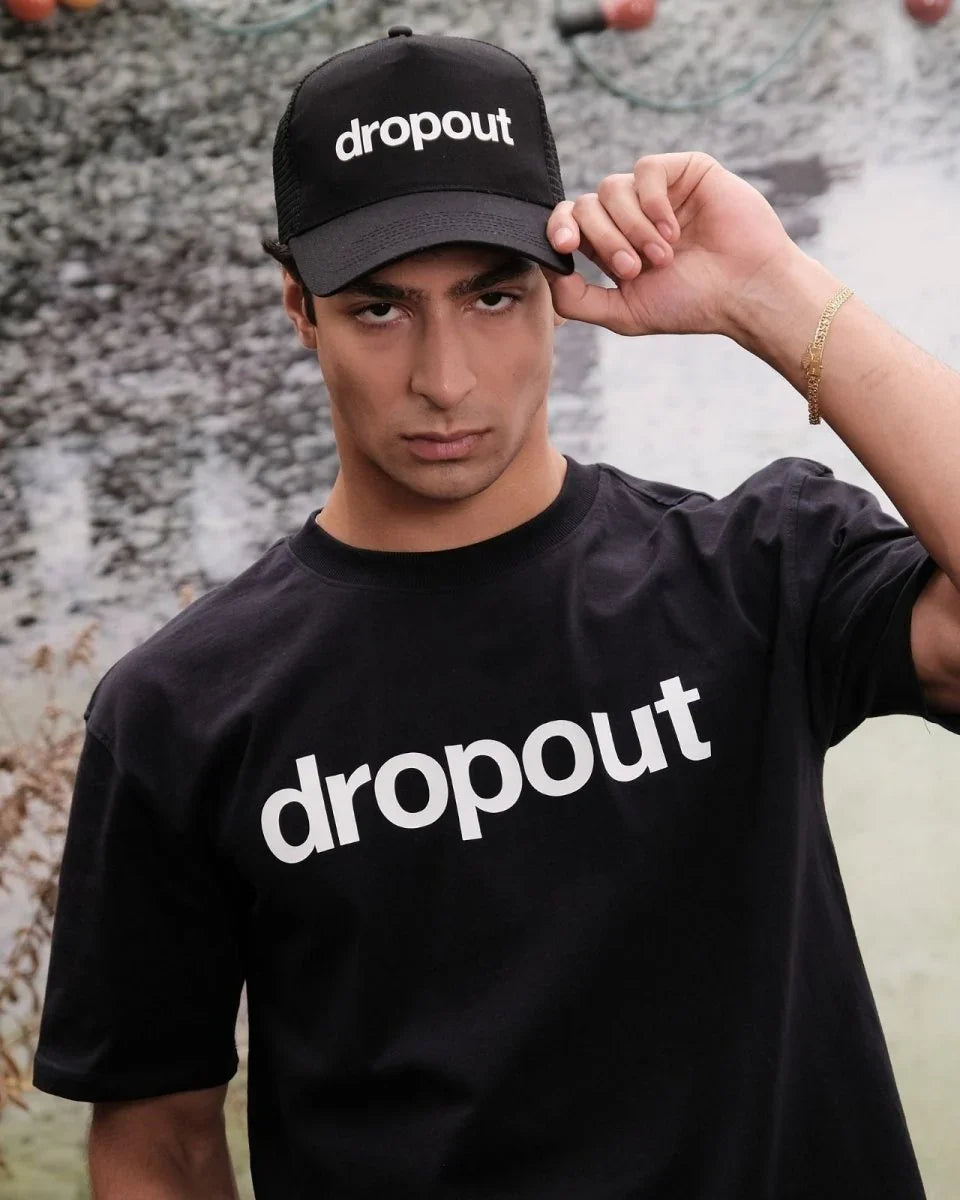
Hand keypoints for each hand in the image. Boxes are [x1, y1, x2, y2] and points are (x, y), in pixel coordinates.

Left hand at [543, 152, 796, 338]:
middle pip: (586, 205)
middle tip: (634, 269)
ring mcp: (656, 191)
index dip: (558, 228)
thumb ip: (577, 299)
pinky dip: (652, 203)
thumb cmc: (690, 304)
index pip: (568, 222)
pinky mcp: (684, 170)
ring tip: (662, 255)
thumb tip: (545, 272)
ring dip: (631, 227)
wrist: (744, 291)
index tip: (564, 245)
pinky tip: (672, 229)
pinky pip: (645, 170)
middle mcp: (630, 214)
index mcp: (612, 243)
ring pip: (611, 188)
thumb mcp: (623, 312)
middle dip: (604, 240)